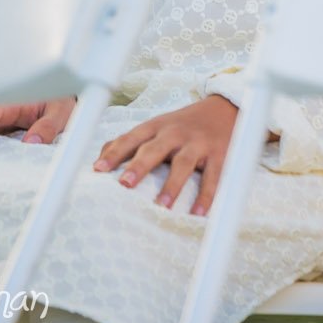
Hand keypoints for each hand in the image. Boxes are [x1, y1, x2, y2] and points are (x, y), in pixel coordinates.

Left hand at [94, 98, 241, 214]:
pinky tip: (198, 214)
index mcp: (155, 127)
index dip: (114, 153)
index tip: (98, 170)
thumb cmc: (182, 124)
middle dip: (139, 166)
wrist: (225, 109)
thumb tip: (98, 159)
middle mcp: (175, 133)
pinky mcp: (219, 155)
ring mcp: (198, 143)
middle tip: (124, 184)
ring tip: (161, 206)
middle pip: (154, 149)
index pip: (131, 138)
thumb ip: (130, 141)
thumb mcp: (156, 126)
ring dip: (172, 184)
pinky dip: (206, 196)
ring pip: (183, 163)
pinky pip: (213, 177)